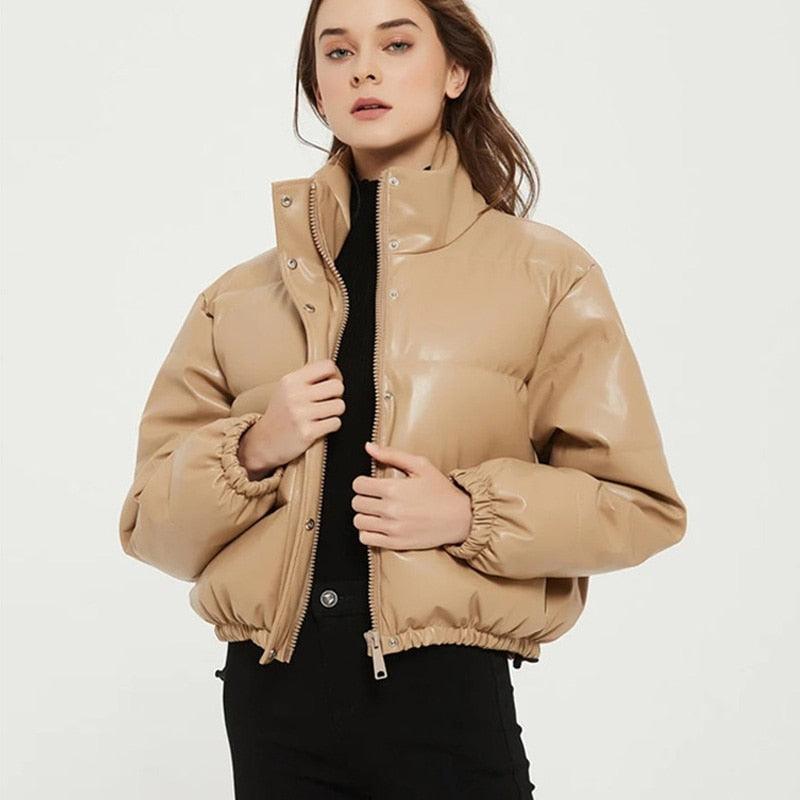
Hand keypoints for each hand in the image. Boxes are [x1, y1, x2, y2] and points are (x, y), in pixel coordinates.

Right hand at [239, 359, 344, 476]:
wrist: (264, 442)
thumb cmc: (280, 414)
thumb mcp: (286, 389)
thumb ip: (307, 377)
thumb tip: (334, 372)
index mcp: (290, 381)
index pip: (327, 366)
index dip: (335, 375)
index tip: (332, 382)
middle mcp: (295, 395)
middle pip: (337, 386)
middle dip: (337, 395)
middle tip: (328, 401)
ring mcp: (300, 414)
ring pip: (339, 406)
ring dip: (335, 412)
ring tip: (323, 414)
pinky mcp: (307, 432)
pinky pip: (335, 423)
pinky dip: (332, 425)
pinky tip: (320, 426)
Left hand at [351, 441, 472, 550]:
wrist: (460, 517)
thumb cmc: (441, 490)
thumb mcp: (421, 465)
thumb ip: (392, 454)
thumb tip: (369, 447)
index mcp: (393, 489)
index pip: (358, 485)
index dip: (362, 483)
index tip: (370, 485)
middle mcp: (390, 509)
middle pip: (356, 503)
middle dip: (363, 498)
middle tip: (374, 498)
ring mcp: (393, 528)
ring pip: (358, 522)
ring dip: (364, 515)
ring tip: (376, 512)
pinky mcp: (396, 543)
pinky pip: (366, 539)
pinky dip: (367, 532)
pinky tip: (378, 526)